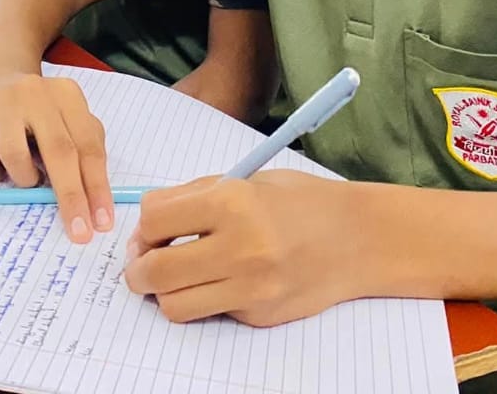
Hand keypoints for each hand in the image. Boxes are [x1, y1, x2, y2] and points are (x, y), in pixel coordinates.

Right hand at [0, 69, 110, 243]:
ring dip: (25, 180)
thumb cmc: (39, 109)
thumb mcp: (66, 117)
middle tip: (78, 231)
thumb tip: (90, 200)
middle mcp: (37, 93)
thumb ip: (80, 148)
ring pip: (17, 159)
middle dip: (72, 197)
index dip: (97, 187)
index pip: (89, 146)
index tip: (102, 223)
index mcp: (68, 95)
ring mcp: (3, 101)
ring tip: (26, 175)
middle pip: (60, 152)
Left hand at [123, 171, 362, 326]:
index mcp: (232, 202)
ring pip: (175, 305)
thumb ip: (193, 198)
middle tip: (143, 262)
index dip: (144, 225)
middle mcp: (240, 248)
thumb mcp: (245, 180)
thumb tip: (145, 226)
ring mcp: (251, 288)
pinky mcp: (259, 315)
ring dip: (164, 292)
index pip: (155, 218)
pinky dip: (203, 299)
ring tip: (173, 277)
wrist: (358, 239)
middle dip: (138, 268)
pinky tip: (218, 281)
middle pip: (157, 271)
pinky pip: (209, 313)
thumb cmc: (299, 201)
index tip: (151, 229)